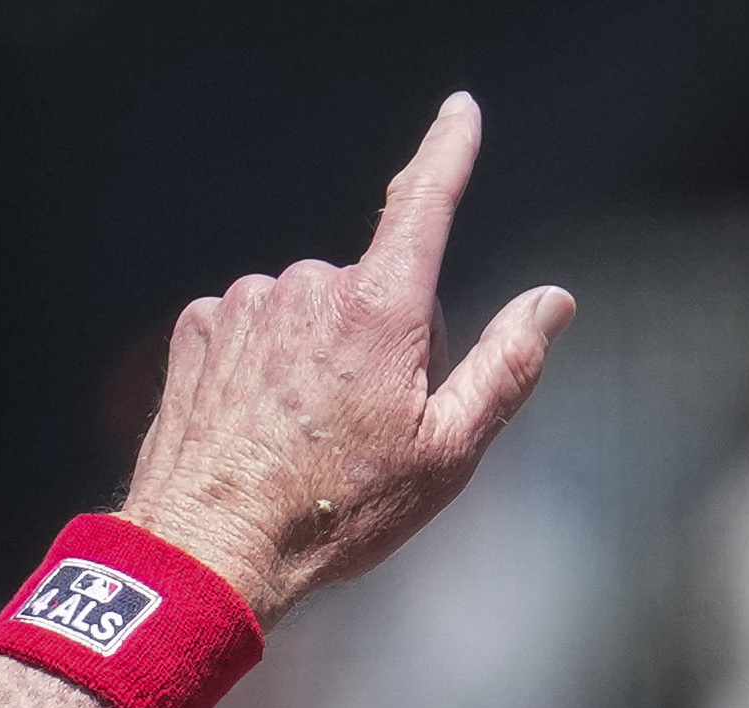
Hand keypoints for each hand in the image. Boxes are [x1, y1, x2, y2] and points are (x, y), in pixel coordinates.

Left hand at [113, 92, 573, 619]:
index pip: (425, 204)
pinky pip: (248, 330)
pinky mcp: (197, 328)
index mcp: (379, 308)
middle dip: (375, 343)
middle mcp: (309, 287)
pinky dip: (256, 367)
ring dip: (310, 359)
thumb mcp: (444, 455)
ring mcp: (246, 304)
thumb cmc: (331, 514)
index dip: (447, 152)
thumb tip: (550, 303)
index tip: (459, 113)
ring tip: (297, 438)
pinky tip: (253, 424)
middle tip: (354, 429)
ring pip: (304, 315)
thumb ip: (505, 368)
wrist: (206, 552)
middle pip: (369, 292)